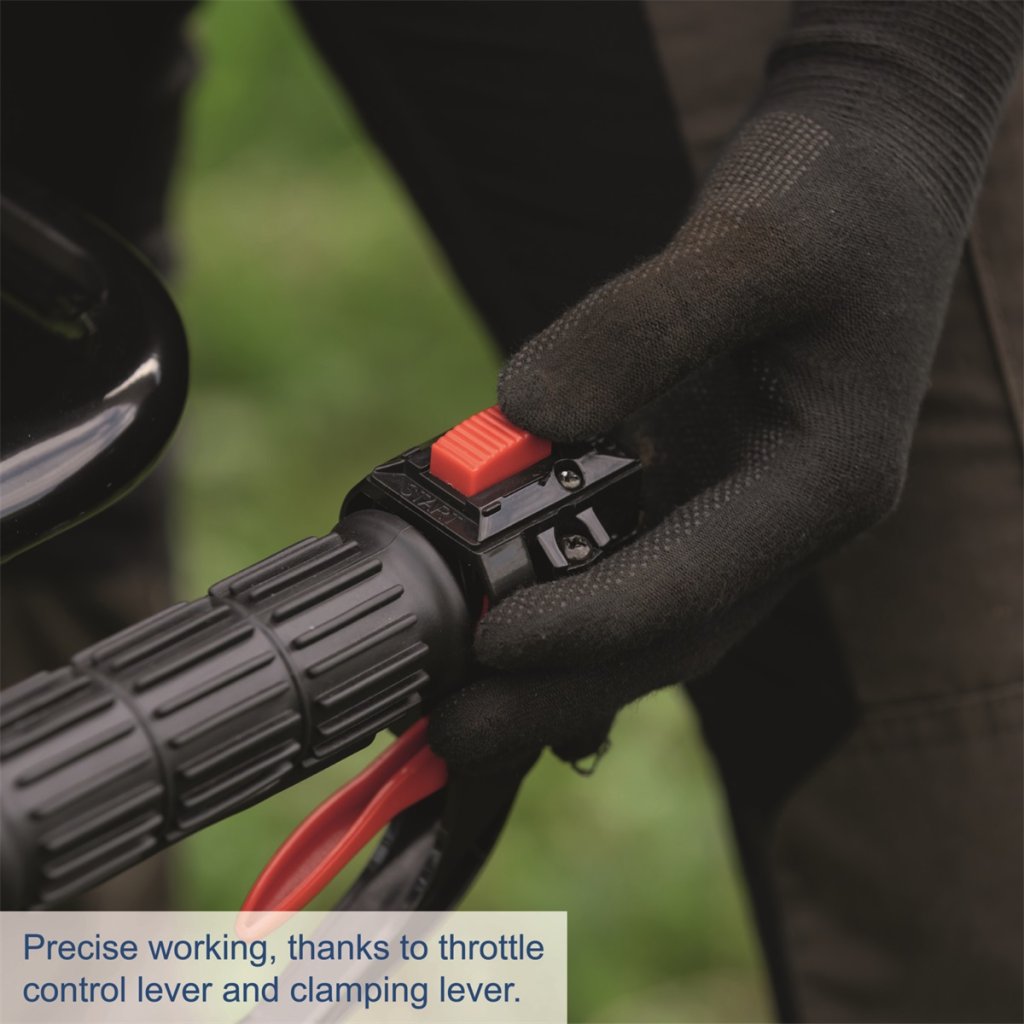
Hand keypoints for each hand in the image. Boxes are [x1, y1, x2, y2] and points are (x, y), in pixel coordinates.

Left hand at [429, 1, 1021, 768]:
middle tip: (452, 729)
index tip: (486, 642)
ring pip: (650, 616)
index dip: (585, 623)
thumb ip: (641, 331)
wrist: (875, 163)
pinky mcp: (709, 478)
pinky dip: (572, 600)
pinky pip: (637, 564)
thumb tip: (521, 419)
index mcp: (824, 482)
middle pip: (667, 636)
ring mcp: (748, 504)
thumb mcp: (748, 245)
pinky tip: (507, 625)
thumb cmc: (835, 195)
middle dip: (560, 688)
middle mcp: (787, 515)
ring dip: (560, 663)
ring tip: (461, 696)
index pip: (692, 585)